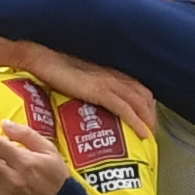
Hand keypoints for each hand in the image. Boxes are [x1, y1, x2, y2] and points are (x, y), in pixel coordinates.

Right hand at [24, 52, 160, 141]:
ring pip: (140, 103)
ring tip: (150, 136)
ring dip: (148, 120)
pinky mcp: (100, 91)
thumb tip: (89, 101)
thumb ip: (88, 87)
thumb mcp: (78, 78)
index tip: (148, 119)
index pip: (138, 87)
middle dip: (151, 115)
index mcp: (109, 72)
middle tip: (151, 131)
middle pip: (145, 96)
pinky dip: (137, 122)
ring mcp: (108, 82)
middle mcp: (113, 76)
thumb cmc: (54, 69)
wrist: (42, 59)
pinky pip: (125, 109)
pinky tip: (143, 134)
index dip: (147, 104)